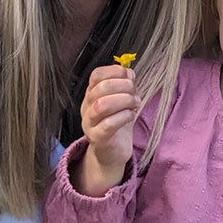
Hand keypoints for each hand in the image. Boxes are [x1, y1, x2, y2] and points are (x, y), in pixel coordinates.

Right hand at [75, 64, 139, 195]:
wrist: (112, 152)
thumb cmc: (117, 122)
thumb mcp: (122, 99)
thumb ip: (124, 84)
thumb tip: (129, 71)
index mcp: (92, 94)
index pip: (96, 75)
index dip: (115, 71)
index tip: (129, 77)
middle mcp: (87, 107)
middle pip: (100, 88)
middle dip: (123, 86)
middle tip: (135, 93)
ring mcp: (90, 123)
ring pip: (101, 105)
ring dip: (124, 100)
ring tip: (135, 104)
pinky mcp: (98, 138)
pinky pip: (109, 124)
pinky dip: (124, 116)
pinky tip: (131, 115)